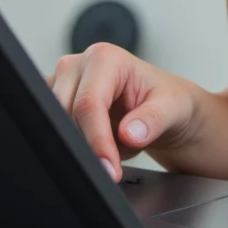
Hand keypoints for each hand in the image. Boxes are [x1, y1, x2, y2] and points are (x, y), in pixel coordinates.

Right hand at [49, 43, 199, 181]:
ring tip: (112, 149)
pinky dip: (73, 145)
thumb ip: (153, 119)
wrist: (161, 109)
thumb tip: (130, 133)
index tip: (109, 168)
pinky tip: (94, 145)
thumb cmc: (166, 101)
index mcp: (105, 58)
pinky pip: (54, 131)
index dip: (97, 140)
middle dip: (87, 147)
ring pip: (56, 125)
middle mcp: (78, 65)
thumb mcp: (172, 108)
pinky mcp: (55, 101)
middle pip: (66, 115)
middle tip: (111, 170)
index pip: (88, 104)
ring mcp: (63, 82)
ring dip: (81, 145)